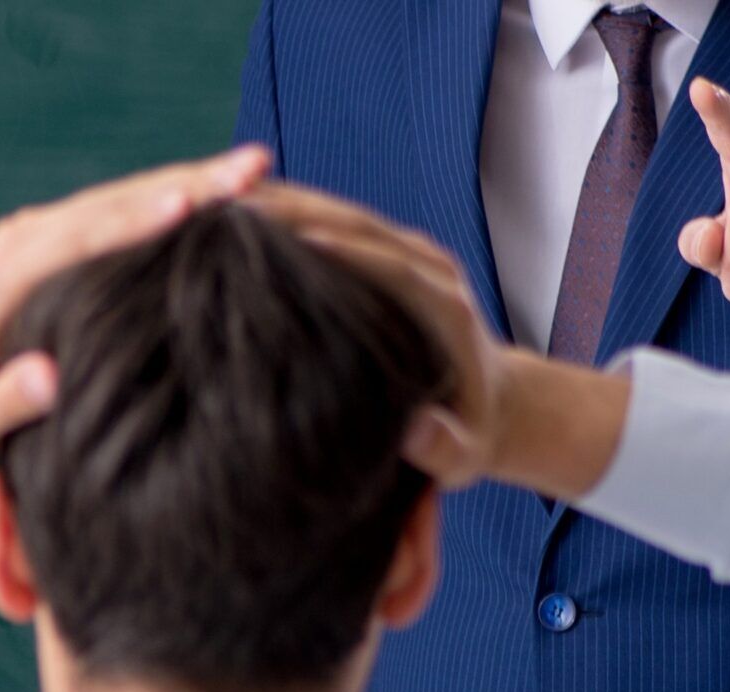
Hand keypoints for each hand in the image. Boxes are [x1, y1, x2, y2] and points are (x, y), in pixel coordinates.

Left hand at [0, 146, 270, 462]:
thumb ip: (3, 402)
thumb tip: (46, 380)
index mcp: (8, 273)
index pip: (82, 237)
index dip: (137, 221)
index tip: (189, 206)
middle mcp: (28, 236)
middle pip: (117, 200)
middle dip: (189, 183)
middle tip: (255, 167)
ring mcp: (46, 229)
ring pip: (128, 194)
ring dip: (194, 180)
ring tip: (259, 168)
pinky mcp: (64, 235)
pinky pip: (126, 207)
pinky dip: (178, 195)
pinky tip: (229, 195)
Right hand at [249, 182, 506, 485]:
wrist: (498, 405)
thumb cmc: (472, 435)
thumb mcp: (463, 455)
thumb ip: (442, 447)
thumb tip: (416, 431)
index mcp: (448, 312)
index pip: (393, 268)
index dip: (347, 251)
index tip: (295, 239)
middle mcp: (435, 273)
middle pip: (364, 226)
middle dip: (303, 211)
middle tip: (238, 206)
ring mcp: (417, 258)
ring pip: (350, 216)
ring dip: (295, 203)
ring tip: (231, 199)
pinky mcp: (399, 256)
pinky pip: (347, 224)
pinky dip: (303, 213)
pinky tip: (254, 211)